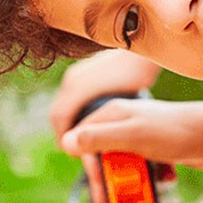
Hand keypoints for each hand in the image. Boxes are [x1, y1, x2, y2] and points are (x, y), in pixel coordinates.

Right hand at [46, 49, 162, 138]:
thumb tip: (73, 142)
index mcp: (75, 87)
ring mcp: (79, 73)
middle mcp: (72, 79)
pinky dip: (81, 112)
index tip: (75, 153)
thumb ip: (94, 125)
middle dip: (66, 133)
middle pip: (59, 113)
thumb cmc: (134, 75)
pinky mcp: (89, 71)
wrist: (143, 49)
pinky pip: (77, 97)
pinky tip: (97, 119)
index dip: (65, 139)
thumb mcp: (115, 104)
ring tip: (88, 136)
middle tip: (79, 149)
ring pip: (68, 105)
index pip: (59, 119)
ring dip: (74, 122)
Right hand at [62, 99, 202, 202]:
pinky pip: (144, 168)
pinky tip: (163, 181)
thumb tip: (65, 142)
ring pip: (124, 165)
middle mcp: (125, 123)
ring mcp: (142, 136)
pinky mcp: (158, 149)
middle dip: (109, 183)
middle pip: (104, 157)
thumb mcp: (132, 136)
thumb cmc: (174, 132)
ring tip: (137, 200)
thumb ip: (98, 138)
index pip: (85, 142)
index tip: (100, 194)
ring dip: (129, 184)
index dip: (90, 171)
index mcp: (113, 114)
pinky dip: (150, 179)